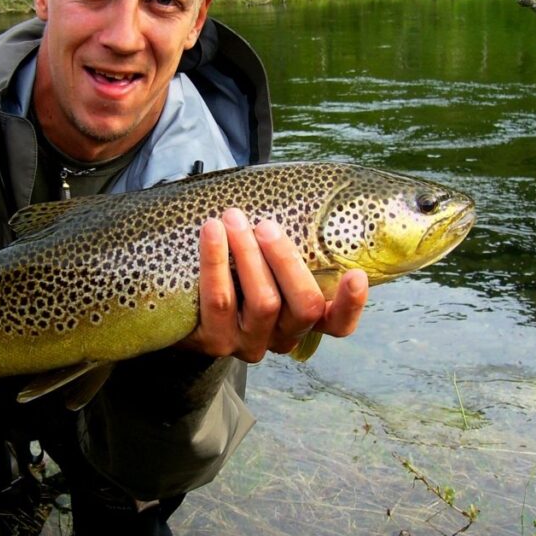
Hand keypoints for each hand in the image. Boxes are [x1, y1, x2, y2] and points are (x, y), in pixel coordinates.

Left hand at [181, 208, 368, 362]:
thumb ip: (282, 244)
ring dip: (249, 254)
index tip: (356, 275)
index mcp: (303, 320)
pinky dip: (216, 261)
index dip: (350, 305)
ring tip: (232, 219)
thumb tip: (296, 191)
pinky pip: (219, 300)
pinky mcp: (214, 343)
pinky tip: (211, 232)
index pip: (338, 325)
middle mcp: (282, 338)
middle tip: (266, 225)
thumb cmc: (232, 268)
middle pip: (303, 307)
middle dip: (286, 260)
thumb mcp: (263, 262)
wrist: (179, 303)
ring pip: (264, 302)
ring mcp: (249, 344)